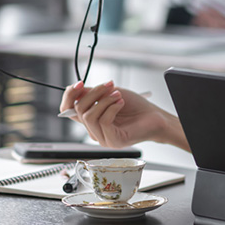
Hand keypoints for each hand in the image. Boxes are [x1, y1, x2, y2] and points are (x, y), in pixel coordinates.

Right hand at [60, 81, 175, 149]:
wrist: (156, 117)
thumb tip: (77, 90)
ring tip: (119, 95)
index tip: (80, 83)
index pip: (68, 110)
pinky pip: (103, 122)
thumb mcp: (111, 94)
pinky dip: (112, 108)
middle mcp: (94, 130)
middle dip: (94, 93)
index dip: (69, 96)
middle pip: (78, 110)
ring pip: (90, 116)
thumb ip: (93, 94)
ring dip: (104, 100)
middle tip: (111, 85)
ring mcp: (103, 138)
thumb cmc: (135, 106)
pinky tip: (122, 103)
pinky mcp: (113, 141)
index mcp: (91, 119)